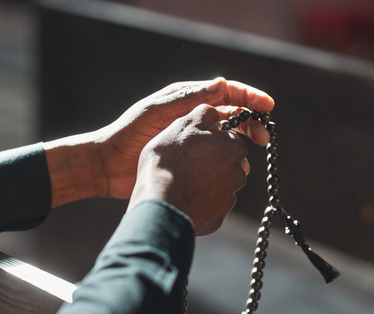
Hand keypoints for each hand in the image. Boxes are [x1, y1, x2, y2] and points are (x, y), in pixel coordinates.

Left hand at [43, 78, 273, 206]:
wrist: (107, 165)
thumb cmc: (126, 135)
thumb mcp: (156, 112)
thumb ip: (187, 100)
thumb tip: (221, 84)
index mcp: (186, 99)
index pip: (225, 92)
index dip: (249, 97)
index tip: (267, 107)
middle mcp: (192, 117)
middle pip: (232, 114)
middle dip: (251, 122)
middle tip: (263, 137)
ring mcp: (192, 139)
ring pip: (226, 136)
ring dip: (241, 142)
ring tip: (251, 153)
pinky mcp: (188, 160)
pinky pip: (214, 158)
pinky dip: (227, 161)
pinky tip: (233, 169)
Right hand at [127, 104, 247, 235]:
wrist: (159, 201)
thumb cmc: (170, 159)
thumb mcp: (183, 124)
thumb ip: (204, 113)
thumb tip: (214, 113)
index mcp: (234, 147)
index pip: (227, 138)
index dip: (208, 140)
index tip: (191, 144)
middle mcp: (238, 174)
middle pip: (226, 163)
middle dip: (210, 162)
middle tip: (184, 164)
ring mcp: (228, 200)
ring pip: (218, 186)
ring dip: (203, 184)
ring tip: (179, 184)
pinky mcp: (216, 220)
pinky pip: (209, 208)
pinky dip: (198, 204)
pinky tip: (180, 200)